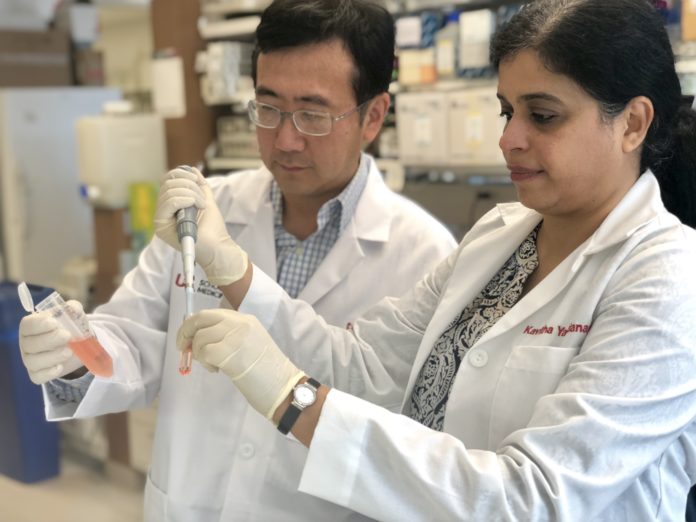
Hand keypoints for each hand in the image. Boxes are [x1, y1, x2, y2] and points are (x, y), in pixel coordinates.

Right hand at [19, 301, 85, 383]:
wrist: (79, 345)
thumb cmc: (70, 327)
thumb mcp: (74, 315)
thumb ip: (73, 308)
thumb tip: (72, 308)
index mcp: (30, 326)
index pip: (28, 325)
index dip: (39, 324)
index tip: (54, 322)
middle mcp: (26, 343)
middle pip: (31, 344)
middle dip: (50, 340)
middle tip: (67, 336)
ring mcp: (30, 360)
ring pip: (34, 361)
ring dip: (52, 357)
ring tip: (69, 351)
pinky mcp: (37, 373)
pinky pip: (38, 377)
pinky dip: (49, 373)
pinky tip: (60, 367)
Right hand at [153, 165, 248, 286]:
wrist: (218, 247)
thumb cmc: (213, 229)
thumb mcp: (206, 201)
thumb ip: (199, 185)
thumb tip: (192, 169)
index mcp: (171, 204)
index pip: (167, 180)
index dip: (181, 174)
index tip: (197, 180)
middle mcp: (162, 211)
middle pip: (168, 183)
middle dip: (190, 185)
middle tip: (202, 199)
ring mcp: (160, 218)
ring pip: (170, 191)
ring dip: (191, 194)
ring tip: (202, 206)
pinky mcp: (161, 226)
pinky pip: (170, 202)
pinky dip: (186, 199)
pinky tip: (197, 207)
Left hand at [177, 309, 303, 419]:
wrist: (283, 387)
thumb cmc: (268, 371)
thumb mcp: (250, 344)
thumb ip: (228, 337)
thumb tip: (198, 339)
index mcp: (245, 319)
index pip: (210, 313)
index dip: (193, 324)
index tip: (187, 337)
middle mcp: (240, 323)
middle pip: (200, 319)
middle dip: (186, 333)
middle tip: (183, 348)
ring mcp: (235, 336)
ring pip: (200, 338)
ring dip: (199, 354)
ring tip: (213, 366)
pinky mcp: (229, 353)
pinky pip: (204, 353)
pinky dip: (204, 363)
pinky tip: (216, 370)